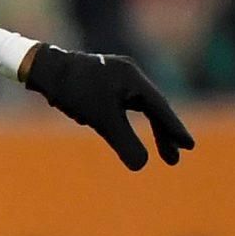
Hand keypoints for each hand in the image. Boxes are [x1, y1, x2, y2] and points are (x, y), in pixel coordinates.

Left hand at [22, 44, 195, 170]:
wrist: (46, 69)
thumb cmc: (75, 92)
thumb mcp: (102, 120)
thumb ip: (124, 142)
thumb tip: (141, 166)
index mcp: (134, 79)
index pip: (160, 108)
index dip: (175, 129)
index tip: (189, 147)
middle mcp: (129, 75)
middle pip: (153, 108)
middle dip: (164, 134)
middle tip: (175, 159)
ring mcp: (116, 77)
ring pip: (139, 108)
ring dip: (148, 130)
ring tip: (161, 152)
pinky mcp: (102, 83)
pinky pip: (123, 106)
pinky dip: (128, 122)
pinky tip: (121, 134)